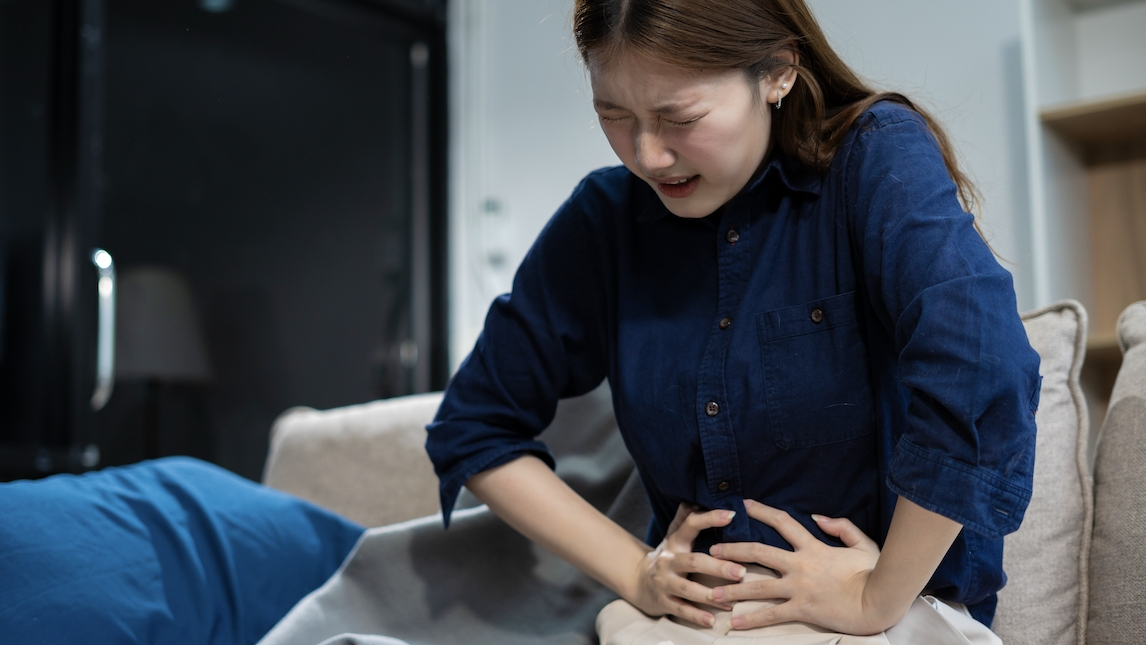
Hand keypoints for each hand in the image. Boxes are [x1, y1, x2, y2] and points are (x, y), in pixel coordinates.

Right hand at [626, 503, 747, 627]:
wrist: (638, 580)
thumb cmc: (668, 557)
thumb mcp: (674, 536)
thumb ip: (686, 518)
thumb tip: (700, 496)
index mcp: (676, 541)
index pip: (690, 524)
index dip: (710, 518)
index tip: (731, 515)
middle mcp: (669, 559)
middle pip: (694, 561)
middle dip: (718, 567)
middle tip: (741, 572)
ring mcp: (664, 581)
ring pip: (688, 588)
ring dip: (710, 595)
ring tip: (731, 600)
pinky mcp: (662, 601)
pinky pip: (681, 609)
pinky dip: (697, 616)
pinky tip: (712, 621)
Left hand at [707, 499, 897, 634]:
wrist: (880, 601)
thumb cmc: (874, 573)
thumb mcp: (861, 543)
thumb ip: (840, 526)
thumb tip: (818, 516)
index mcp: (813, 547)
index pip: (782, 523)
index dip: (762, 511)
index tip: (744, 504)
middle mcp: (800, 565)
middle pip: (758, 553)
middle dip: (733, 551)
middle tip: (712, 552)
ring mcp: (799, 588)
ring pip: (758, 586)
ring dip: (732, 588)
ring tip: (712, 592)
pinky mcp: (802, 609)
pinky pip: (771, 615)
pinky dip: (751, 619)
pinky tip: (734, 623)